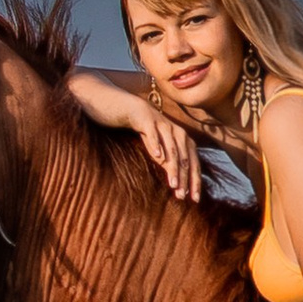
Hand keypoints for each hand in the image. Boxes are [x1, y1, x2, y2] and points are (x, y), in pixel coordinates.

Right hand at [69, 67, 206, 202]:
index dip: (194, 178)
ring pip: (171, 144)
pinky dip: (155, 143)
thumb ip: (160, 154)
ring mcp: (156, 118)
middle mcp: (169, 126)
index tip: (194, 200)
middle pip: (184, 153)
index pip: (190, 158)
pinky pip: (150, 130)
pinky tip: (158, 157)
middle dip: (186, 176)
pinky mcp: (140, 114)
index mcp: (173, 134)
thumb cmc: (127, 125)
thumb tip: (171, 178)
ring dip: (173, 165)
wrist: (108, 101)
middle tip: (183, 196)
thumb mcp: (146, 141)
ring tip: (173, 184)